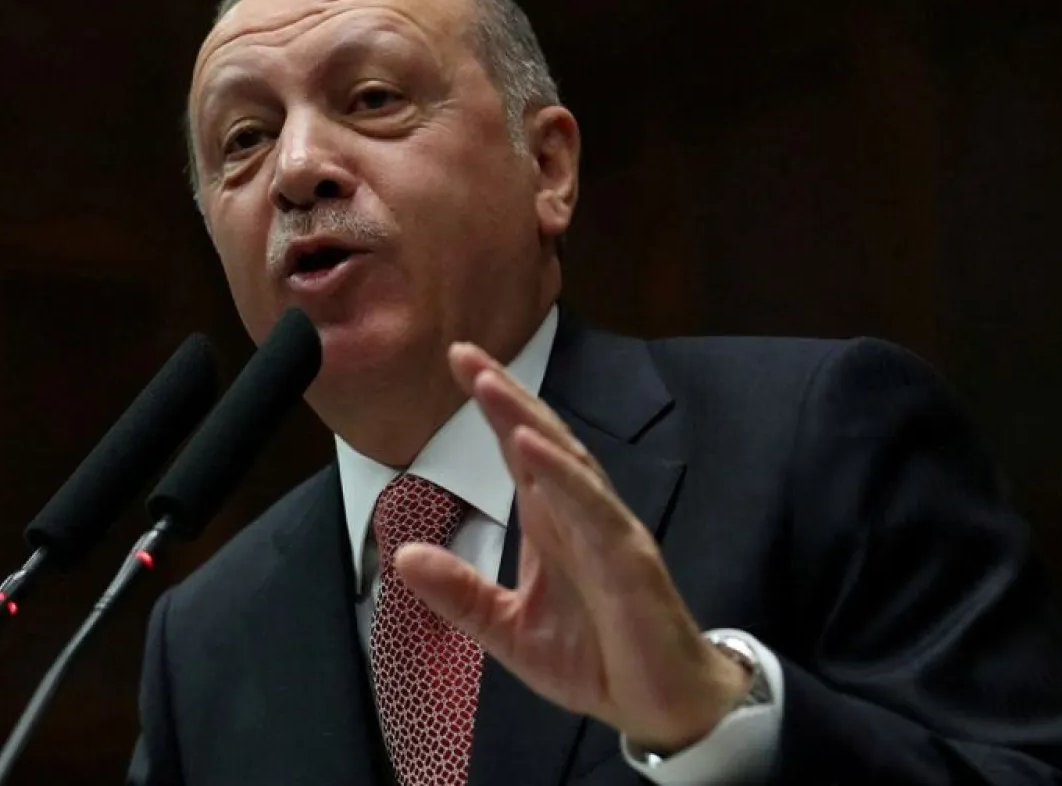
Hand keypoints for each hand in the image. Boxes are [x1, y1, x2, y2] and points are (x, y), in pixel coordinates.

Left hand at [393, 342, 750, 751]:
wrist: (660, 708)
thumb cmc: (596, 659)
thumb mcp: (507, 631)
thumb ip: (459, 594)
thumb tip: (402, 558)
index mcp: (552, 525)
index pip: (517, 452)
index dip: (492, 408)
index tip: (459, 362)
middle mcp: (580, 516)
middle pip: (541, 441)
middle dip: (505, 395)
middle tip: (464, 353)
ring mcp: (608, 534)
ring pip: (568, 464)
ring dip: (529, 422)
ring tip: (492, 386)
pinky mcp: (630, 562)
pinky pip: (595, 512)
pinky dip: (564, 477)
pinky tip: (534, 449)